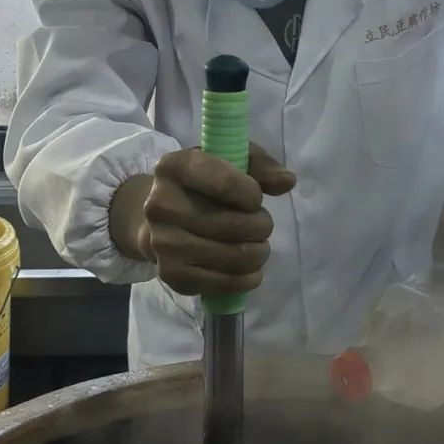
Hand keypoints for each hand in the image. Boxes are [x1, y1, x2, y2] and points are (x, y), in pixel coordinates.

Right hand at [109, 144, 295, 296]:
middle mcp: (161, 206)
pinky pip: (226, 283)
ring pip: (236, 256)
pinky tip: (250, 268)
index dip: (252, 194)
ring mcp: (164, 244)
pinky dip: (249, 277)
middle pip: (237, 225)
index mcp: (174, 168)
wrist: (156, 223)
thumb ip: (261, 165)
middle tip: (260, 224)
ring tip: (257, 245)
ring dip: (259, 252)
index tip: (255, 198)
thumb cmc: (201, 185)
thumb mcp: (229, 160)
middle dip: (262, 225)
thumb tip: (287, 181)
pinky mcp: (171, 275)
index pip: (225, 183)